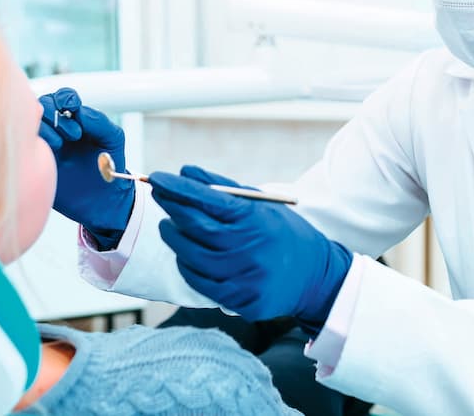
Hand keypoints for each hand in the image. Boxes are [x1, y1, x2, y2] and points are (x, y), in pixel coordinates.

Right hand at [38, 88, 134, 249]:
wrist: (104, 202)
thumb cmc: (110, 168)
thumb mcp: (112, 139)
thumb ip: (98, 121)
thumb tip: (77, 112)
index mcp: (74, 120)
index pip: (62, 97)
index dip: (65, 98)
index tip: (73, 108)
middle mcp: (56, 129)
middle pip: (42, 106)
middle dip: (55, 115)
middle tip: (74, 135)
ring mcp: (43, 146)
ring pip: (29, 124)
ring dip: (44, 129)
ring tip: (60, 146)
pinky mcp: (34, 163)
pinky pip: (21, 148)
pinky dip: (29, 144)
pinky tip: (46, 154)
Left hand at [149, 166, 352, 332]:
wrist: (316, 277)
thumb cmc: (283, 233)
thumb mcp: (262, 205)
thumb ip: (222, 188)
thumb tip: (185, 172)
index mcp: (257, 220)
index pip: (209, 200)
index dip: (179, 189)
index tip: (158, 178)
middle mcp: (249, 250)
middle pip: (195, 227)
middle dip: (172, 207)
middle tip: (159, 195)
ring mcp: (243, 278)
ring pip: (191, 256)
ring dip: (173, 237)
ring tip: (168, 224)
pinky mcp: (239, 300)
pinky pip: (198, 282)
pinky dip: (185, 265)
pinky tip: (183, 253)